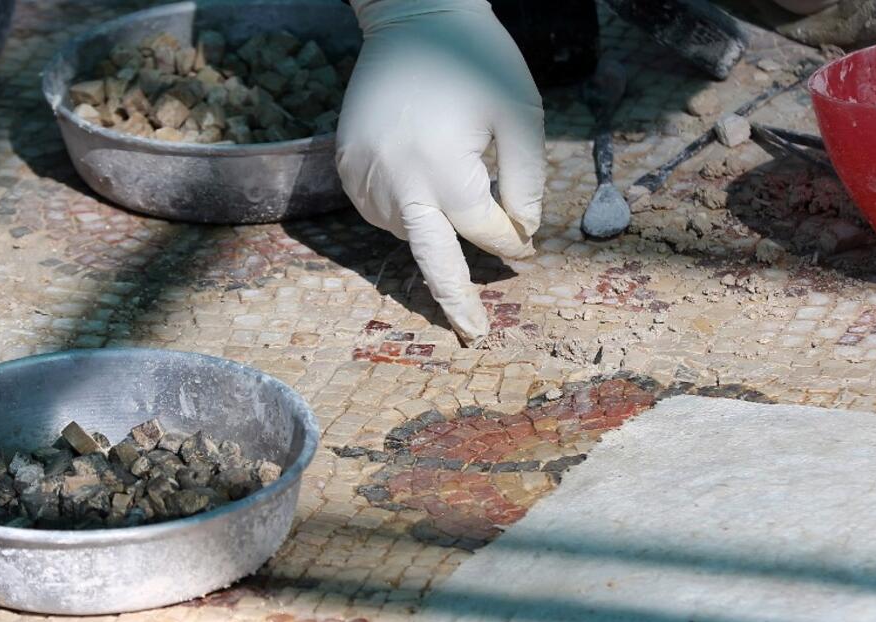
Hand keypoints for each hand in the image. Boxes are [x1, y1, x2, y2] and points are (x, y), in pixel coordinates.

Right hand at [336, 0, 545, 343]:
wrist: (409, 13)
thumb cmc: (475, 59)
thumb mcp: (520, 113)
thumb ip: (526, 179)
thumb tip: (521, 233)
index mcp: (443, 169)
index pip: (484, 229)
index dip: (512, 241)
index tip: (529, 248)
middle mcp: (397, 180)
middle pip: (432, 258)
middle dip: (455, 300)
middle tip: (474, 335)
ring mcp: (364, 175)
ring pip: (409, 232)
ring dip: (437, 235)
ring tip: (452, 208)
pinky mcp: (347, 165)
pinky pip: (380, 210)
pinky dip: (407, 214)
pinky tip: (422, 192)